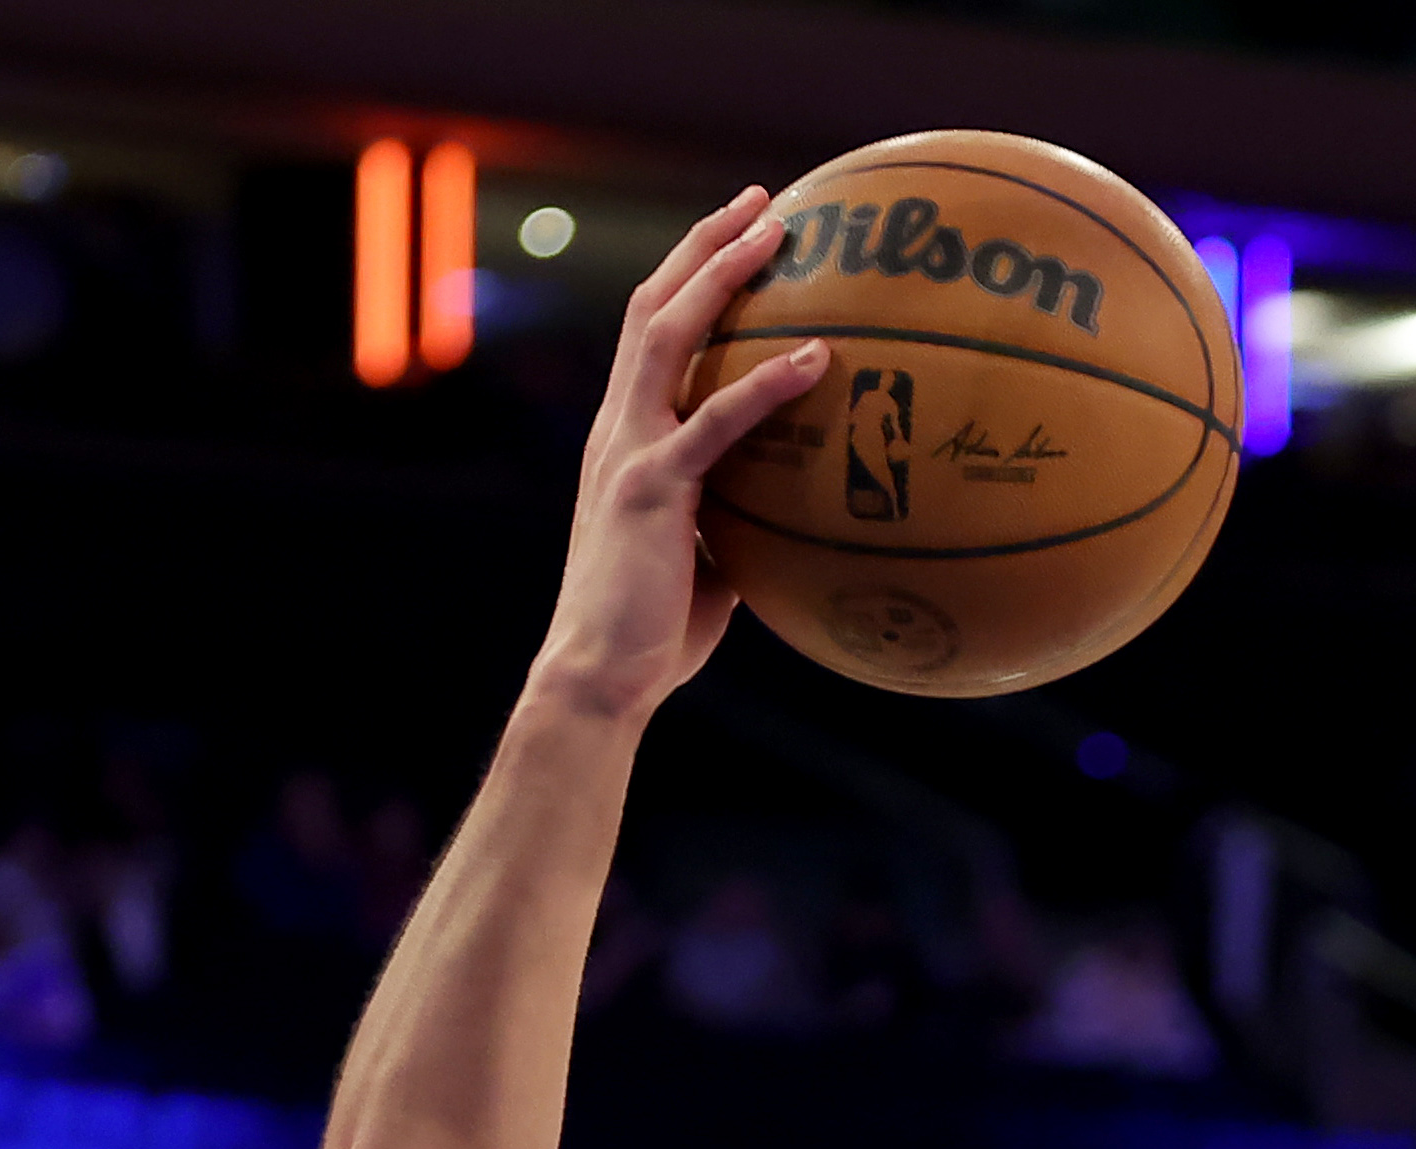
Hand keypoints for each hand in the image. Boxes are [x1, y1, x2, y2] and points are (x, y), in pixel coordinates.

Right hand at [534, 194, 828, 726]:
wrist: (598, 679)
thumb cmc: (652, 638)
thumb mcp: (704, 567)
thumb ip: (737, 525)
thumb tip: (797, 522)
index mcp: (626, 439)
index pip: (652, 336)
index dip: (691, 279)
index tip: (740, 239)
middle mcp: (619, 428)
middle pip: (655, 304)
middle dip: (707, 244)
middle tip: (764, 202)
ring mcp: (631, 451)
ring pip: (669, 332)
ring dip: (722, 272)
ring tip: (778, 231)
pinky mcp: (652, 489)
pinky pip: (717, 421)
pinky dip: (768, 383)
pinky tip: (818, 356)